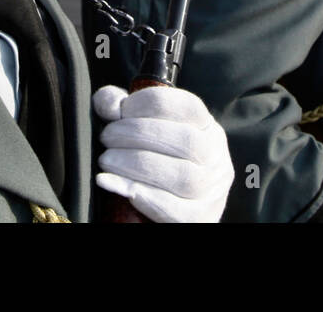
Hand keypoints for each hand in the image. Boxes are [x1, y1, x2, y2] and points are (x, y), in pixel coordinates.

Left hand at [93, 85, 233, 222]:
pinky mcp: (203, 218)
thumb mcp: (137, 125)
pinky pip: (178, 212)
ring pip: (184, 177)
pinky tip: (114, 185)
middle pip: (186, 141)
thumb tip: (111, 105)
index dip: (149, 104)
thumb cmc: (149, 157)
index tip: (117, 111)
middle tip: (106, 139)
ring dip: (137, 166)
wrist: (159, 208)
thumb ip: (120, 106)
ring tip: (107, 161)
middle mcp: (215, 155)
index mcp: (205, 125)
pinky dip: (144, 198)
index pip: (188, 106)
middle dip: (137, 135)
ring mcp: (213, 189)